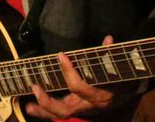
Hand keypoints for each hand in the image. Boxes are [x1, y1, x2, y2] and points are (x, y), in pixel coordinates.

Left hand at [25, 36, 140, 119]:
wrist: (127, 94)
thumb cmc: (120, 77)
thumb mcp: (118, 66)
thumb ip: (111, 54)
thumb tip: (108, 39)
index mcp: (100, 95)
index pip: (81, 88)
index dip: (69, 73)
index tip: (61, 56)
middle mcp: (90, 106)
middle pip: (67, 110)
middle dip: (48, 101)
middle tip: (35, 86)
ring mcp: (83, 110)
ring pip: (62, 115)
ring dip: (43, 109)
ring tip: (28, 104)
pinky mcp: (77, 110)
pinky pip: (60, 115)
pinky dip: (44, 112)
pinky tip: (30, 107)